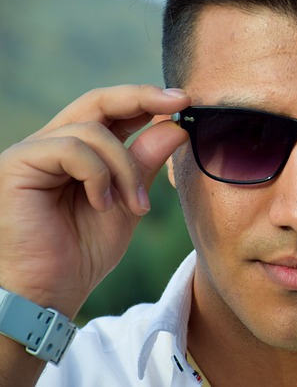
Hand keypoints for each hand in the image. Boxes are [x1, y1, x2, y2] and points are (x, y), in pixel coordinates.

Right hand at [0, 85, 189, 317]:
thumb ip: (146, 164)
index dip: (145, 100)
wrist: (50, 294)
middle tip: (178, 102)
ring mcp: (32, 152)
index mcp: (77, 153)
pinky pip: (72, 149)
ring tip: (134, 206)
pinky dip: (98, 175)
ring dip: (126, 168)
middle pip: (97, 101)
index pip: (110, 112)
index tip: (183, 101)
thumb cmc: (83, 253)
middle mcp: (51, 145)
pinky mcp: (17, 164)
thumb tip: (175, 127)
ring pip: (93, 131)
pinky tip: (102, 204)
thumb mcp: (129, 203)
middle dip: (142, 97)